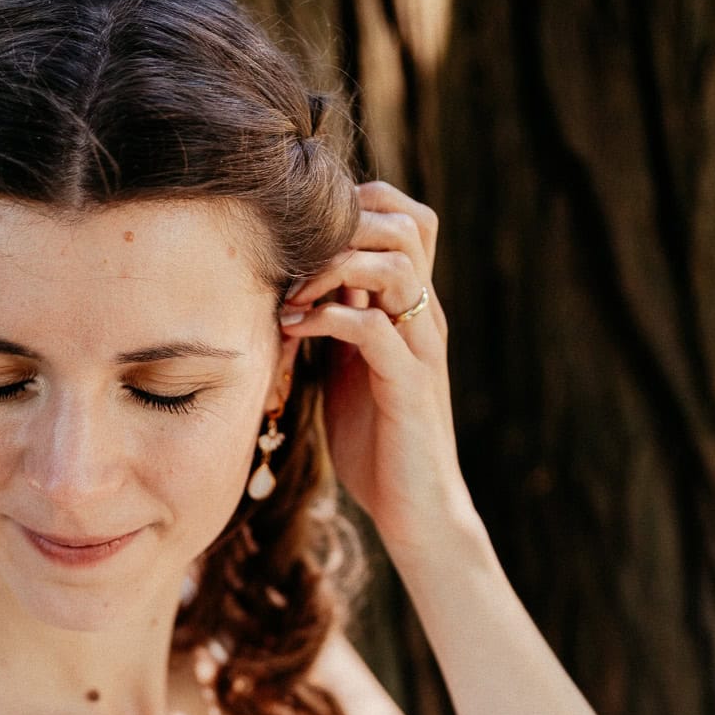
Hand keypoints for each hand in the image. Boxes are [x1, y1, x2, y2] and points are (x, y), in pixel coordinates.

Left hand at [279, 180, 476, 563]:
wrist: (415, 509)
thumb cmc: (376, 441)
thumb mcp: (347, 369)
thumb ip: (334, 323)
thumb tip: (289, 285)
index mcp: (412, 307)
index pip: (406, 217)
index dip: (359, 205)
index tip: (304, 237)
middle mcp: (425, 317)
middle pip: (407, 224)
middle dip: (346, 225)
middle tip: (295, 260)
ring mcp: (421, 349)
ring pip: (395, 267)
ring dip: (334, 269)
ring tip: (292, 297)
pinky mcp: (409, 386)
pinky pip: (372, 328)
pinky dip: (328, 318)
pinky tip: (293, 330)